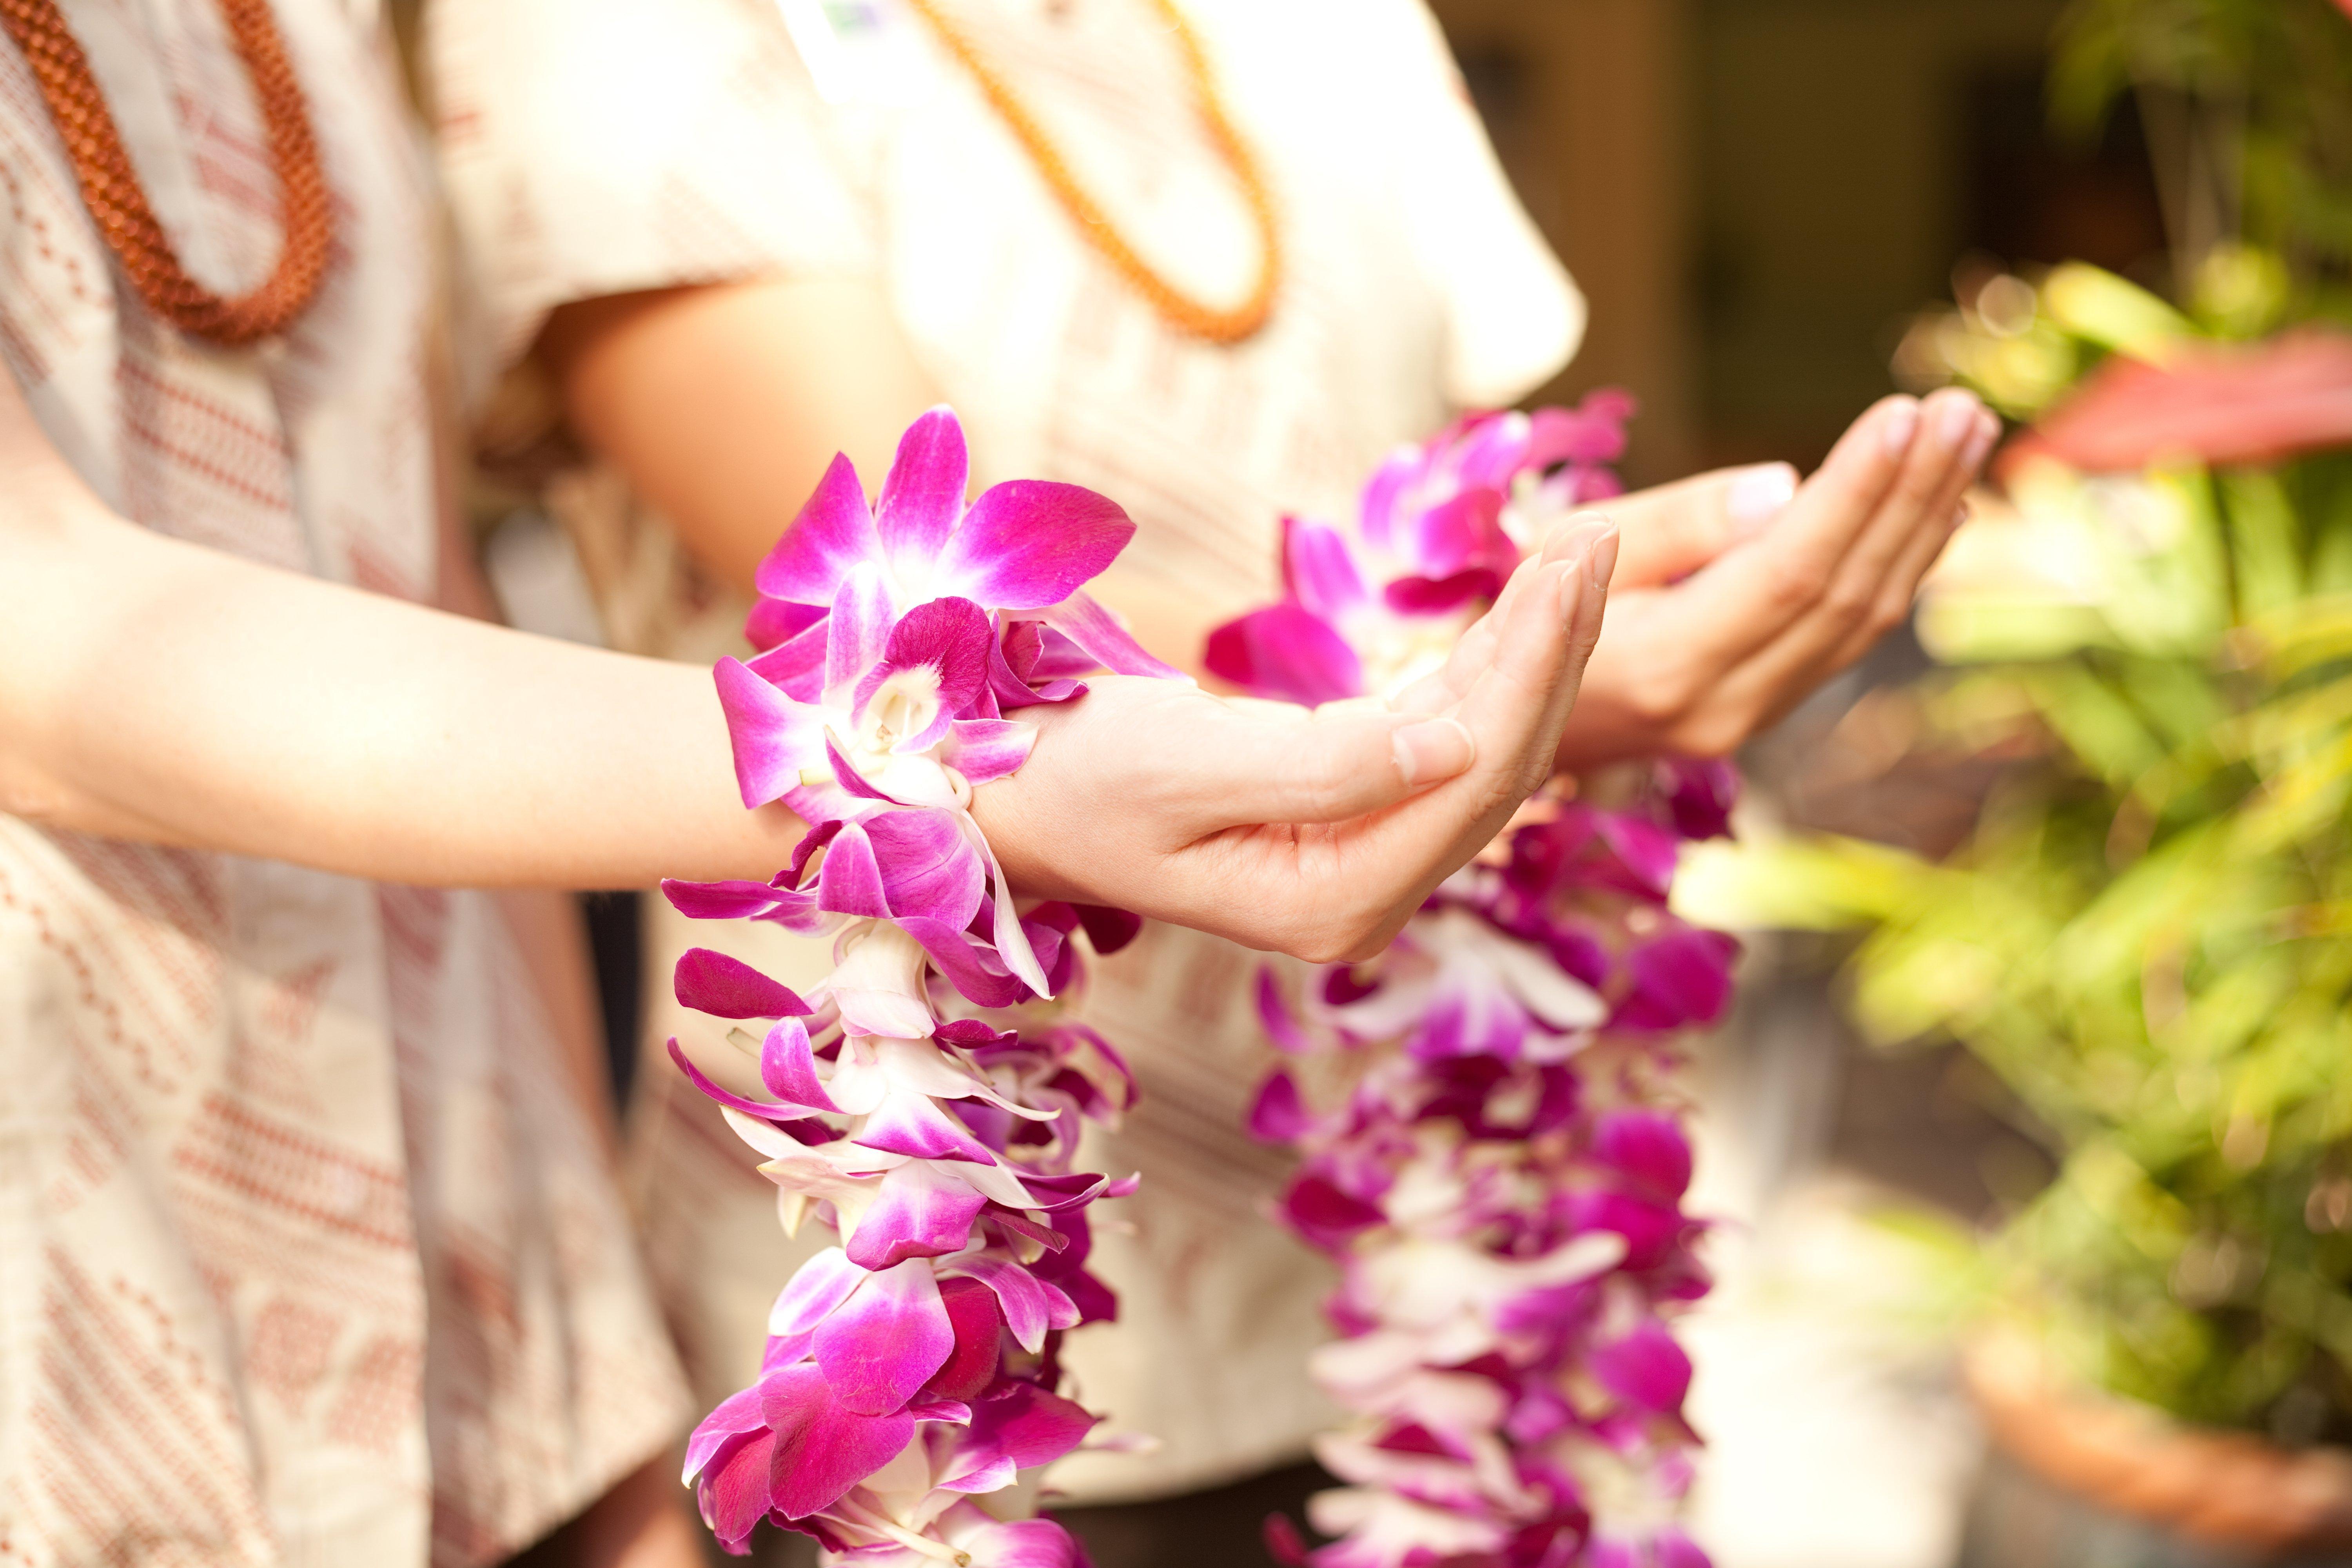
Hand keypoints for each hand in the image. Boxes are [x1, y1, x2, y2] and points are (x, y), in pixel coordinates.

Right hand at [974, 519, 1617, 963]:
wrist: (1001, 799)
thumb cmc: (1069, 780)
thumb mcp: (1183, 766)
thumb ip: (1324, 768)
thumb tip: (1453, 743)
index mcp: (1333, 901)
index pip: (1473, 775)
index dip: (1535, 664)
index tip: (1573, 556)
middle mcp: (1364, 894)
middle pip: (1499, 766)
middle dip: (1556, 647)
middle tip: (1599, 533)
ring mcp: (1360, 859)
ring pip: (1482, 748)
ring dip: (1531, 650)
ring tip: (1579, 548)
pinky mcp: (1345, 814)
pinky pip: (1440, 738)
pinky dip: (1482, 666)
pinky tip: (1519, 605)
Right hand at [1552, 387, 1997, 767]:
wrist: (1505, 726)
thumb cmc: (1521, 621)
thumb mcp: (1558, 557)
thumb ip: (1672, 525)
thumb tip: (1784, 488)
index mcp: (1665, 665)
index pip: (1789, 571)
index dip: (1854, 492)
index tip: (1903, 415)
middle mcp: (1721, 706)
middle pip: (1844, 592)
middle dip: (1910, 494)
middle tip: (1961, 410)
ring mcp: (1749, 719)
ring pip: (1865, 617)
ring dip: (1923, 521)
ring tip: (1967, 435)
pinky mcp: (1765, 710)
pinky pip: (1852, 636)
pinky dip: (1902, 565)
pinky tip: (1941, 506)